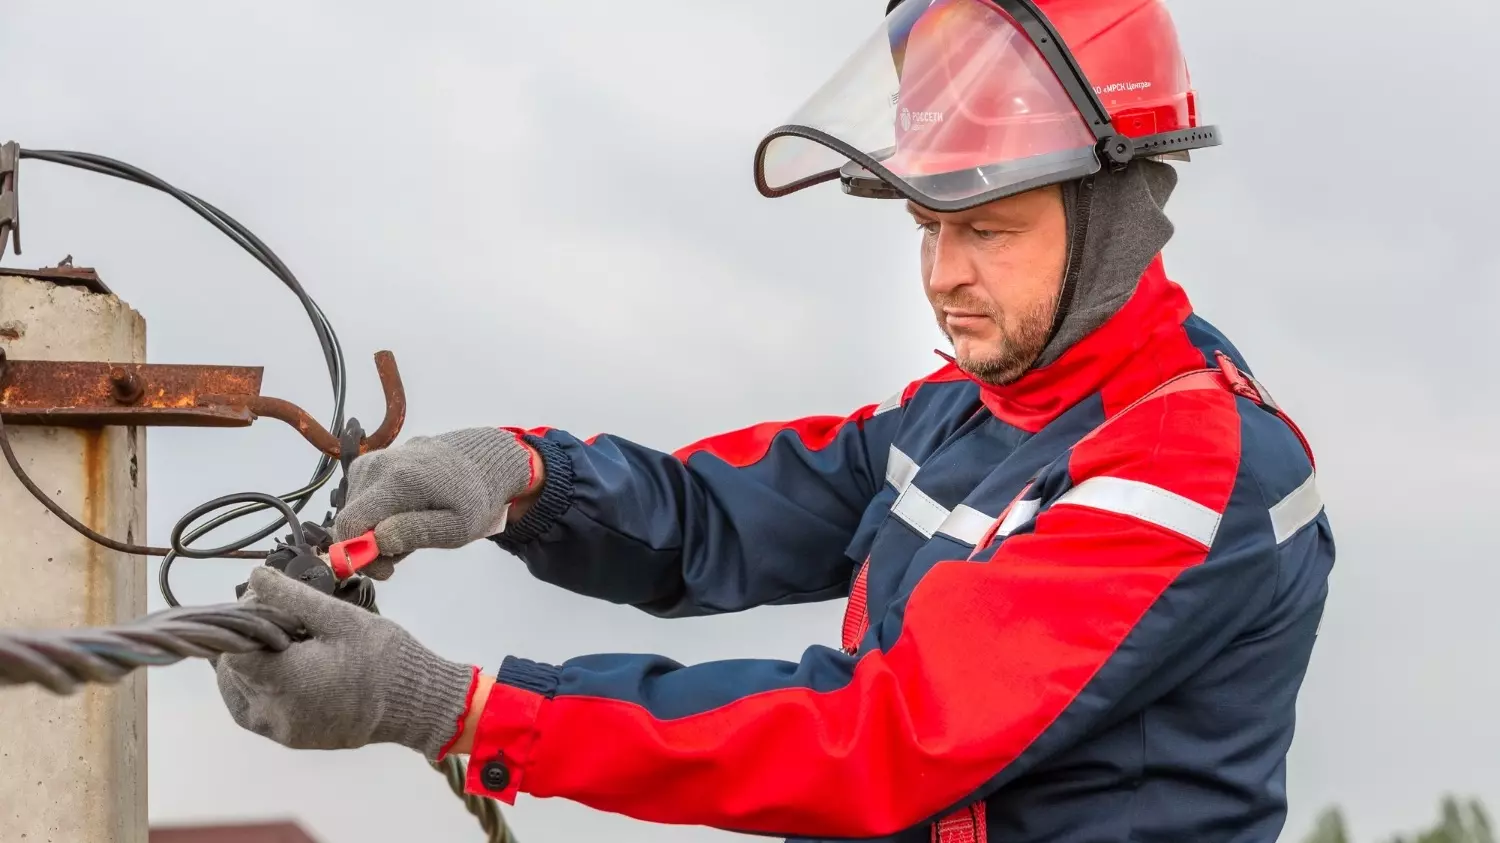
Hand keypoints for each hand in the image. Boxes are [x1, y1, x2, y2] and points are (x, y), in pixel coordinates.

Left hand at [214, 566, 476, 759]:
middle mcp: (275, 713)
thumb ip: (293, 597)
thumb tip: (255, 578)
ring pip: (239, 693)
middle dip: (247, 639)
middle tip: (278, 616)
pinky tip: (280, 666)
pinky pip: (257, 711)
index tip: (265, 602)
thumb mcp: (341, 618)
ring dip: (248, 665)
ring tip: (278, 640)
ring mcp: (282, 731)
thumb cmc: (385, 657)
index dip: (241, 621)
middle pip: (233, 671)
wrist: (417, 704)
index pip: (232, 650)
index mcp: (285, 681)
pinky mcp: (293, 738)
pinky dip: (258, 687)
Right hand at [333, 427, 538, 578]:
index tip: (387, 568)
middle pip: (350, 521)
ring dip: (376, 529)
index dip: (358, 555)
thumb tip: (377, 540)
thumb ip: (416, 533)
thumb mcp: (457, 526)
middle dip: (372, 545)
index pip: (350, 524)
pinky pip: (361, 498)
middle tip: (408, 549)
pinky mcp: (370, 462)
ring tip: (411, 527)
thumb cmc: (473, 497)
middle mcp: (376, 466)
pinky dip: (378, 513)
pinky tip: (404, 512)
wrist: (480, 461)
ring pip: (355, 511)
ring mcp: (371, 461)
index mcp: (396, 481)